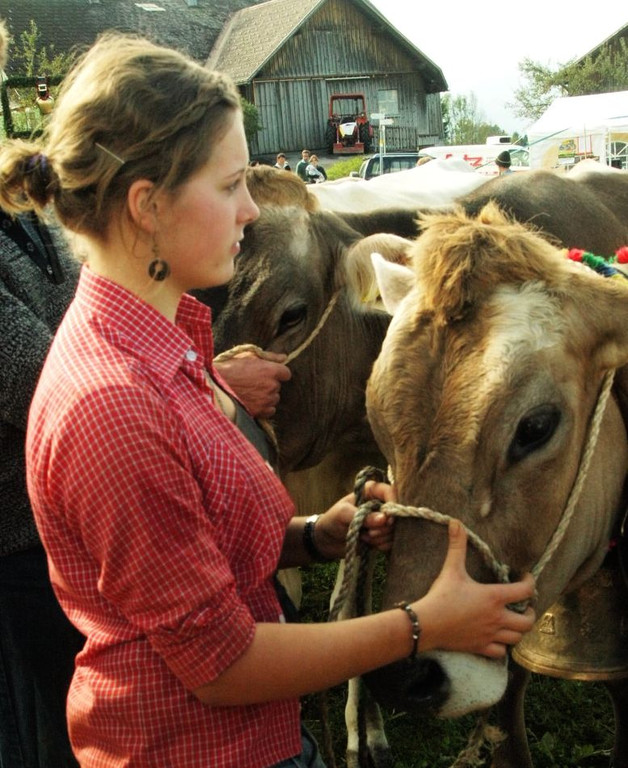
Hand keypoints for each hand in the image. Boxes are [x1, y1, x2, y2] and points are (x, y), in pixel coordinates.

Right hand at [214, 352, 290, 418]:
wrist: (215, 386)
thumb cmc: (230, 368)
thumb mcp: (248, 356)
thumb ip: (270, 357)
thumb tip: (284, 357)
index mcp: (271, 370)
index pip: (286, 373)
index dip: (277, 373)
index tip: (268, 373)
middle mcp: (272, 386)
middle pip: (278, 386)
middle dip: (269, 384)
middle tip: (253, 382)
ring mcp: (266, 400)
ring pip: (274, 399)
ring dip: (266, 396)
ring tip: (251, 392)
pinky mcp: (260, 411)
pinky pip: (270, 410)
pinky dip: (264, 407)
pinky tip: (253, 402)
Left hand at [315, 480, 395, 559]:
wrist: (328, 540)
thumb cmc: (333, 519)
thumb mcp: (343, 514)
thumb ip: (363, 516)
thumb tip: (384, 519)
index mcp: (372, 491)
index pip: (391, 491)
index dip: (394, 505)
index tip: (388, 520)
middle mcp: (381, 504)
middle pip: (396, 514)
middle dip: (384, 528)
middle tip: (369, 532)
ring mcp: (383, 521)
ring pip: (395, 530)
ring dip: (380, 537)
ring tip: (364, 537)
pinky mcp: (383, 536)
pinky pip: (392, 542)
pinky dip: (382, 545)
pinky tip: (368, 543)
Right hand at [416, 520, 535, 657]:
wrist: (427, 624)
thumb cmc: (441, 595)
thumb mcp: (451, 569)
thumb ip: (457, 545)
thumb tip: (455, 522)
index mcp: (494, 597)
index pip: (525, 591)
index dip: (530, 582)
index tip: (526, 576)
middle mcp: (497, 618)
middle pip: (527, 621)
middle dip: (530, 612)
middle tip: (525, 606)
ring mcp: (490, 635)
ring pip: (517, 638)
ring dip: (519, 630)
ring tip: (514, 622)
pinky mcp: (480, 647)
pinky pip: (500, 652)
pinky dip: (503, 646)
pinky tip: (497, 638)